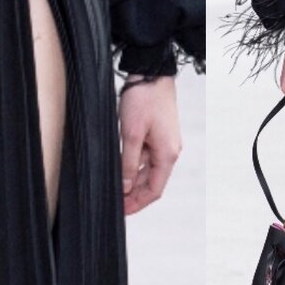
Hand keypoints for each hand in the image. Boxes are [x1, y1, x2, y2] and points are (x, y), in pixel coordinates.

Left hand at [118, 76, 181, 214]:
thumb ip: (128, 163)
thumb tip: (126, 187)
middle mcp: (169, 151)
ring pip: (147, 171)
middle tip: (114, 203)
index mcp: (167, 154)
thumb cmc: (143, 100)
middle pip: (152, 182)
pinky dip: (134, 167)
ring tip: (114, 189)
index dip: (138, 203)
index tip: (122, 212)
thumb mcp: (131, 134)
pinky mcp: (158, 134)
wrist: (152, 73)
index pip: (154, 190)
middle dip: (134, 195)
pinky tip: (120, 170)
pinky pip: (146, 158)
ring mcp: (164, 143)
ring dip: (132, 182)